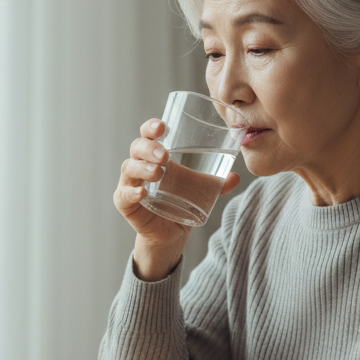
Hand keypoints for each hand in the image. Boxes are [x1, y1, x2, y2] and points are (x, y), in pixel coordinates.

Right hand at [113, 118, 239, 281]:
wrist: (171, 233)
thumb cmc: (181, 202)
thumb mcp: (201, 190)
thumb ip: (218, 183)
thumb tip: (236, 177)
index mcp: (155, 155)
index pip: (148, 134)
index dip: (151, 127)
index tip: (162, 126)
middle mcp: (139, 165)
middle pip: (137, 148)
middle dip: (149, 148)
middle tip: (165, 156)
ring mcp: (130, 183)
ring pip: (129, 168)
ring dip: (143, 168)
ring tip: (158, 173)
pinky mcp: (126, 204)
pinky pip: (123, 195)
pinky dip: (132, 192)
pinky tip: (143, 192)